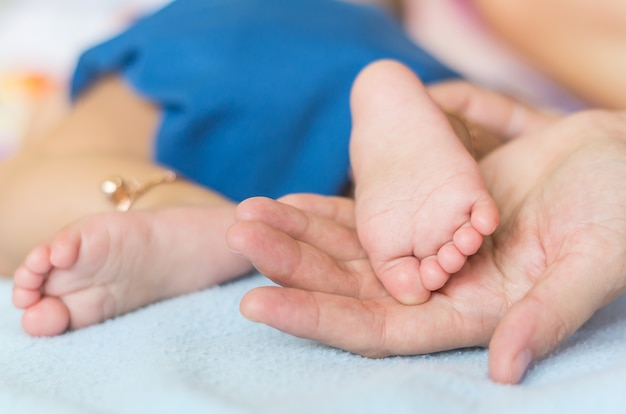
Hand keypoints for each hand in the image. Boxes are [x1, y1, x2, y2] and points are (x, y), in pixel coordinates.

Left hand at [228, 104, 625, 383]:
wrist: (621, 163)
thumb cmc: (618, 212)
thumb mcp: (595, 262)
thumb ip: (548, 314)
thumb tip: (504, 367)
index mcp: (471, 315)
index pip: (378, 328)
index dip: (317, 318)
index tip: (257, 304)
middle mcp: (440, 289)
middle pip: (349, 285)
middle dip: (292, 264)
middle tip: (239, 235)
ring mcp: (430, 252)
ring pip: (351, 250)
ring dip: (300, 234)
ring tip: (249, 215)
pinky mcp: (430, 216)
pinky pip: (370, 219)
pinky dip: (331, 211)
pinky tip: (293, 202)